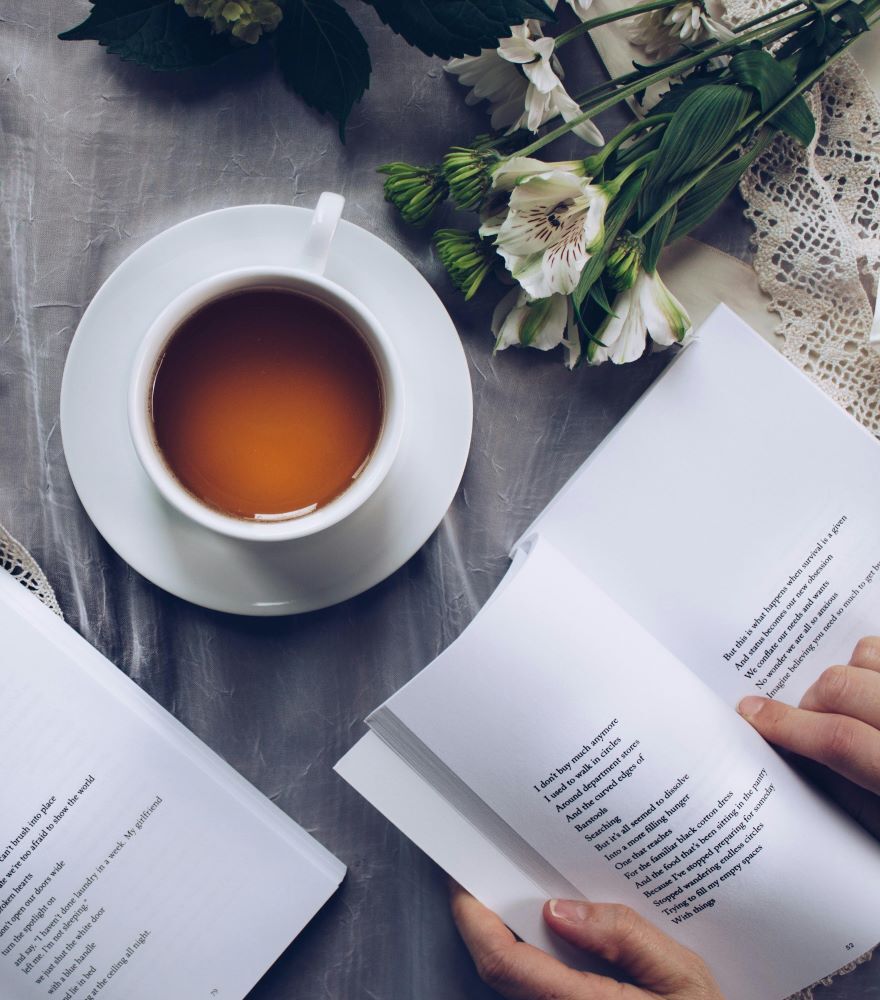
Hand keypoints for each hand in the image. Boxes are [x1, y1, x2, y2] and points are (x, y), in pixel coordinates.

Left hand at [450, 881, 722, 998]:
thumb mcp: (684, 976)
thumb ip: (626, 938)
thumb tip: (559, 907)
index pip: (503, 960)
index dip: (472, 916)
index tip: (461, 874)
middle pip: (497, 965)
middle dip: (482, 914)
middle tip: (482, 864)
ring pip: (513, 976)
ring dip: (505, 931)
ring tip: (514, 883)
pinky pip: (533, 983)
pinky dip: (528, 950)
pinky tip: (547, 922)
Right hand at [737, 636, 879, 794]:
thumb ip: (848, 793)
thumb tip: (793, 753)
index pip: (840, 740)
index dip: (787, 725)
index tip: (752, 715)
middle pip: (843, 684)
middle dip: (811, 701)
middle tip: (808, 723)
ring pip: (870, 653)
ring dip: (849, 676)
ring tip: (855, 705)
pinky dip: (875, 666)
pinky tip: (875, 695)